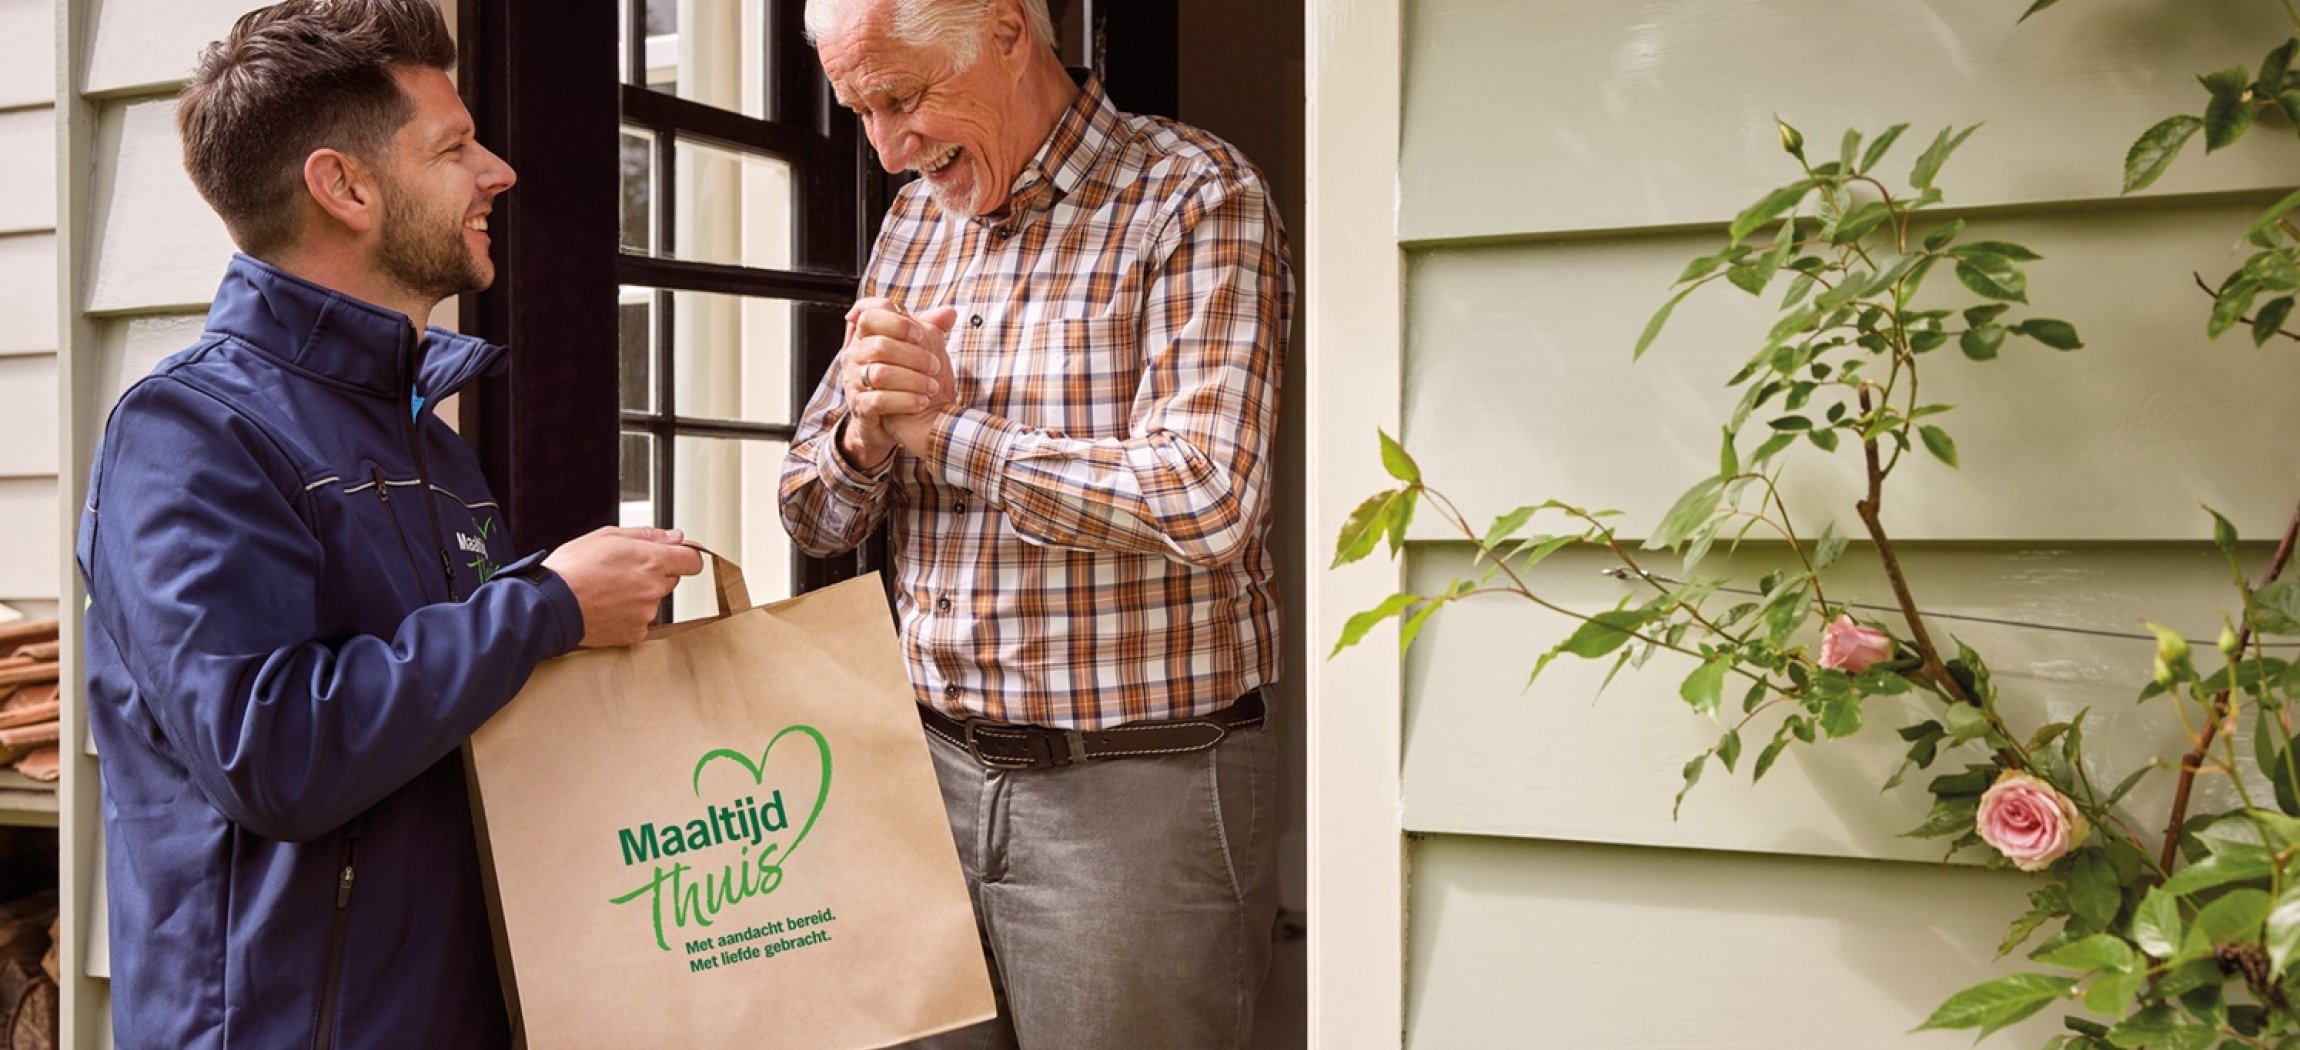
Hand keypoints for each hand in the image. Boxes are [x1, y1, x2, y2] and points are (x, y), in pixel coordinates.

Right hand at [542, 526, 704, 646]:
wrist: (551, 605)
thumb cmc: (573, 568)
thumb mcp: (607, 536)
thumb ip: (647, 535)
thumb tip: (675, 536)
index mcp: (652, 561)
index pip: (692, 560)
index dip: (684, 556)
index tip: (675, 556)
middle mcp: (654, 588)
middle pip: (670, 580)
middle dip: (654, 574)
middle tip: (622, 572)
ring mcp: (646, 613)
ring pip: (654, 601)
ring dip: (639, 596)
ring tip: (608, 591)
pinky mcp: (635, 633)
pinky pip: (641, 622)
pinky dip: (629, 616)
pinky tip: (607, 608)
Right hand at [839, 300, 958, 468]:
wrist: (894, 420)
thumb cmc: (904, 379)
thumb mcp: (917, 350)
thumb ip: (931, 330)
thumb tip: (950, 312)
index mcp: (865, 336)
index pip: (869, 313)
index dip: (897, 321)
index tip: (921, 335)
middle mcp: (853, 355)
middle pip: (880, 345)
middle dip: (914, 356)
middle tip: (936, 366)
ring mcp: (853, 381)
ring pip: (881, 373)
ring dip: (913, 380)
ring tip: (933, 387)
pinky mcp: (859, 406)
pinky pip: (879, 400)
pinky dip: (905, 400)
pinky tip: (922, 402)